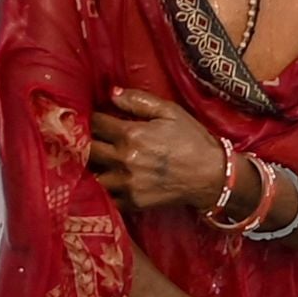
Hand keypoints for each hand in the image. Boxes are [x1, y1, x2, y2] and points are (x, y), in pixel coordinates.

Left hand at [86, 86, 231, 213]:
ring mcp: (126, 184)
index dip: (92, 118)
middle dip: (86, 142)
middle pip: (88, 149)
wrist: (211, 175)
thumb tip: (112, 93)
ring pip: (92, 174)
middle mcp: (124, 160)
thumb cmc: (192, 140)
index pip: (96, 123)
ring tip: (96, 160)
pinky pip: (106, 196)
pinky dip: (103, 188)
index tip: (94, 118)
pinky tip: (108, 179)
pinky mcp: (132, 202)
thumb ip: (138, 101)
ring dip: (92, 166)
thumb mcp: (170, 112)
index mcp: (131, 134)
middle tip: (89, 138)